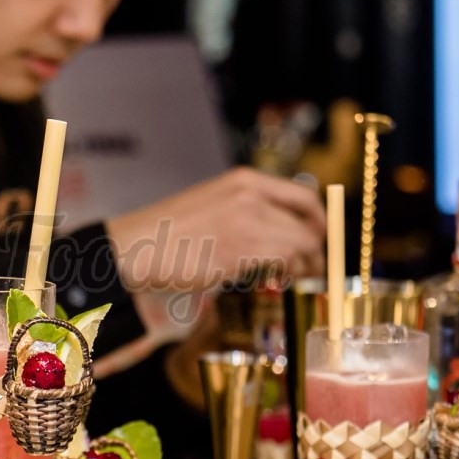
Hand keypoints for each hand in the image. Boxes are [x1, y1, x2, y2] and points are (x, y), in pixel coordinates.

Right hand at [106, 168, 324, 291]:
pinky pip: (283, 262)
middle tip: (311, 267)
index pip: (304, 195)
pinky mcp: (242, 251)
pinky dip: (285, 274)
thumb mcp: (215, 202)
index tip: (318, 237)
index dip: (319, 220)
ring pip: (301, 245)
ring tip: (292, 276)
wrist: (140, 247)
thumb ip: (249, 208)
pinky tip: (271, 279)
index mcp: (245, 179)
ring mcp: (248, 222)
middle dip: (315, 249)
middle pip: (307, 224)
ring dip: (304, 265)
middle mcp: (251, 195)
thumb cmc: (172, 232)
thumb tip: (286, 231)